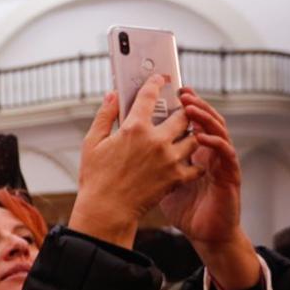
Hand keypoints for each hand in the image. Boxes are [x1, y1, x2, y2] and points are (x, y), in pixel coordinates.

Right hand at [70, 75, 200, 247]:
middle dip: (181, 110)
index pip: (149, 95)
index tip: (159, 79)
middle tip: (178, 109)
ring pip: (194, 137)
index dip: (155, 83)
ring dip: (190, 134)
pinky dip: (195, 160)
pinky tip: (186, 158)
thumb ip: (105, 115)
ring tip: (184, 134)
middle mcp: (156, 140)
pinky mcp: (177, 177)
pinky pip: (197, 164)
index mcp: (134, 128)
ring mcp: (169, 159)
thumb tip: (112, 95)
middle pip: (182, 115)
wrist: (107, 209)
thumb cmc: (96, 178)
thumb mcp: (92, 142)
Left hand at [159, 88, 258, 289]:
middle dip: (193, 104)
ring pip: (218, 131)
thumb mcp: (160, 177)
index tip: (167, 87)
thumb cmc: (183, 206)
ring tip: (191, 107)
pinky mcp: (229, 175)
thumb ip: (150, 156)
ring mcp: (220, 161)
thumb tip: (128, 137)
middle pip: (204, 119)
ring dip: (205, 117)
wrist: (203, 232)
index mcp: (191, 149)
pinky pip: (225, 154)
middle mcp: (208, 150)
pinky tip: (201, 136)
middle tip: (180, 91)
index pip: (188, 119)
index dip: (179, 104)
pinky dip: (215, 143)